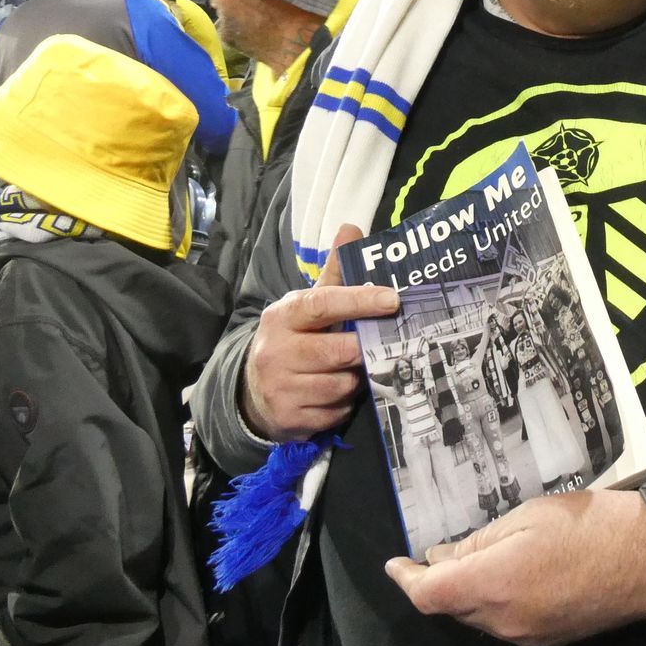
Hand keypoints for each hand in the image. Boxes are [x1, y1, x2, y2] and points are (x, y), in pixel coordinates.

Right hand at [239, 224, 399, 440]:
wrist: (253, 391)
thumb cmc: (293, 340)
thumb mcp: (307, 306)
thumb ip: (334, 273)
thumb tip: (351, 227)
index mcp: (283, 316)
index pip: (323, 304)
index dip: (360, 300)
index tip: (393, 299)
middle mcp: (276, 352)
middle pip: (338, 351)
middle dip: (361, 351)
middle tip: (372, 347)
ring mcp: (280, 388)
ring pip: (341, 385)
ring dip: (353, 381)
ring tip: (346, 372)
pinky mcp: (289, 418)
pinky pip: (335, 412)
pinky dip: (342, 404)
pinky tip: (332, 395)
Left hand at [386, 490, 645, 645]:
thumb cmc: (591, 525)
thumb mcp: (529, 517)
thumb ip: (479, 541)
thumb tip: (441, 557)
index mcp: (494, 585)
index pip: (429, 595)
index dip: (406, 580)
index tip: (396, 564)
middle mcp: (505, 622)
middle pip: (452, 609)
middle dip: (438, 584)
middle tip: (438, 553)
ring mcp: (529, 638)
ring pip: (478, 620)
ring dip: (467, 595)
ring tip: (476, 561)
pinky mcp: (550, 642)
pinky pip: (506, 626)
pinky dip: (494, 605)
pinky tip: (508, 579)